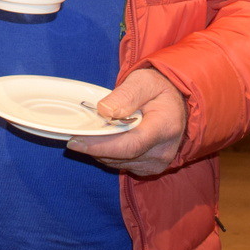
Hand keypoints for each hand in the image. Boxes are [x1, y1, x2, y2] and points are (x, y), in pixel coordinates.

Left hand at [66, 68, 186, 176]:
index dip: (100, 146)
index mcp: (165, 127)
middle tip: (73, 135)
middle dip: (93, 147)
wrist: (175, 102)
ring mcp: (159, 162)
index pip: (129, 145)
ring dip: (99, 151)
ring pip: (118, 163)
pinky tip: (104, 140)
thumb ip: (125, 95)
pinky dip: (108, 155)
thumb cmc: (157, 89)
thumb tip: (105, 111)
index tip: (75, 142)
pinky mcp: (151, 167)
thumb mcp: (143, 82)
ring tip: (89, 134)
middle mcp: (164, 150)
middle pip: (121, 156)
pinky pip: (122, 165)